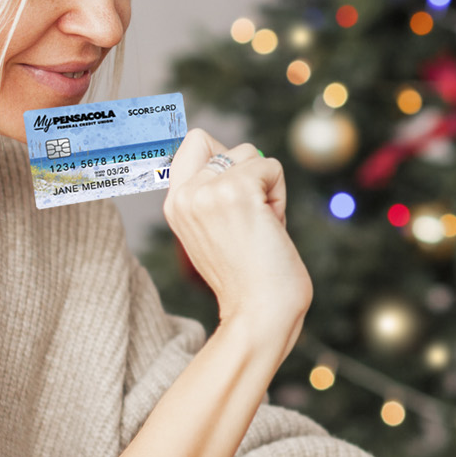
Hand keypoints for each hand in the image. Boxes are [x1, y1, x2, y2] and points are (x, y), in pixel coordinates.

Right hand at [164, 128, 310, 353]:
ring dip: (266, 188)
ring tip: (261, 227)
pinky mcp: (236, 190)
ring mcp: (208, 190)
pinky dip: (280, 196)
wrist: (259, 313)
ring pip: (251, 154)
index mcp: (175, 204)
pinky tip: (271, 228)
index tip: (237, 185)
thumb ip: (215, 194)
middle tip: (251, 217)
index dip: (221, 153)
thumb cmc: (249, 278)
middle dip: (248, 174)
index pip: (192, 143)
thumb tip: (245, 155)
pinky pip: (271, 167)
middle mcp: (185, 194)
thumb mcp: (216, 229)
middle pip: (225, 144)